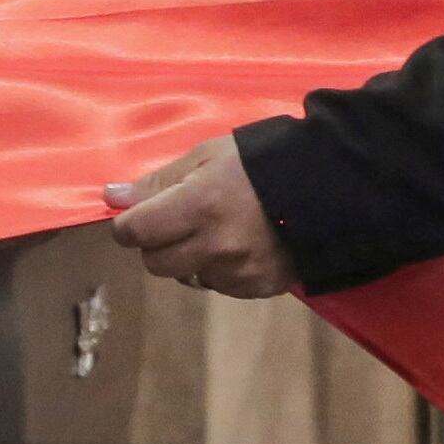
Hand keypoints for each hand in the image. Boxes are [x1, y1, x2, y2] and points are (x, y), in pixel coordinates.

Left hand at [102, 135, 298, 299]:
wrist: (331, 186)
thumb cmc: (263, 160)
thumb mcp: (208, 155)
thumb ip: (159, 181)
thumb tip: (112, 197)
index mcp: (198, 206)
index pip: (134, 232)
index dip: (129, 224)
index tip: (138, 215)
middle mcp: (214, 245)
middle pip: (154, 262)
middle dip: (156, 243)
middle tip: (178, 220)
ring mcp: (237, 271)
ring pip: (185, 276)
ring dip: (189, 258)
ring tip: (216, 230)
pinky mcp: (256, 287)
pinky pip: (217, 285)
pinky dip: (219, 269)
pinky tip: (240, 244)